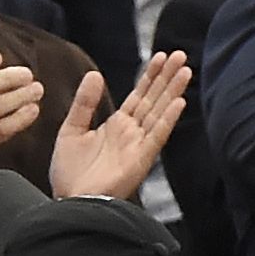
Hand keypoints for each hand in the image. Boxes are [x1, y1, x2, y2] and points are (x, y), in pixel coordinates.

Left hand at [50, 51, 188, 198]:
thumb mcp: (71, 129)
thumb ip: (84, 103)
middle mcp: (131, 132)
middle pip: (154, 99)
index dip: (150, 76)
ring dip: (172, 92)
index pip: (139, 95)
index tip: (161, 56)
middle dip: (166, 77)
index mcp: (117, 125)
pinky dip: (167, 119)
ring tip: (185, 71)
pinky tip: (178, 102)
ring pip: (159, 112)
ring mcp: (138, 144)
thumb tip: (94, 74)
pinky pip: (157, 135)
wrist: (69, 200)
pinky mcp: (141, 159)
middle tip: (180, 54)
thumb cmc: (70, 171)